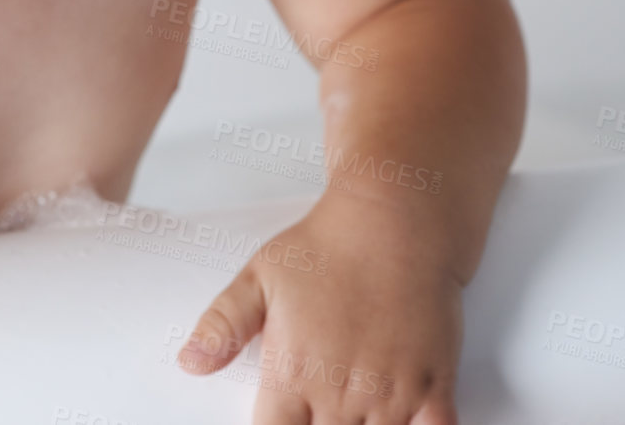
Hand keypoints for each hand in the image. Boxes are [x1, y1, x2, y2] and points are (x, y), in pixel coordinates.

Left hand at [177, 193, 462, 423]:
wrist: (397, 220)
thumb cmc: (329, 244)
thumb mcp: (259, 276)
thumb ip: (223, 325)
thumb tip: (190, 363)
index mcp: (295, 375)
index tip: (284, 419)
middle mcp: (342, 394)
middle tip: (321, 408)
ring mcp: (391, 394)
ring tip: (352, 413)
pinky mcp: (434, 386)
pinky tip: (402, 420)